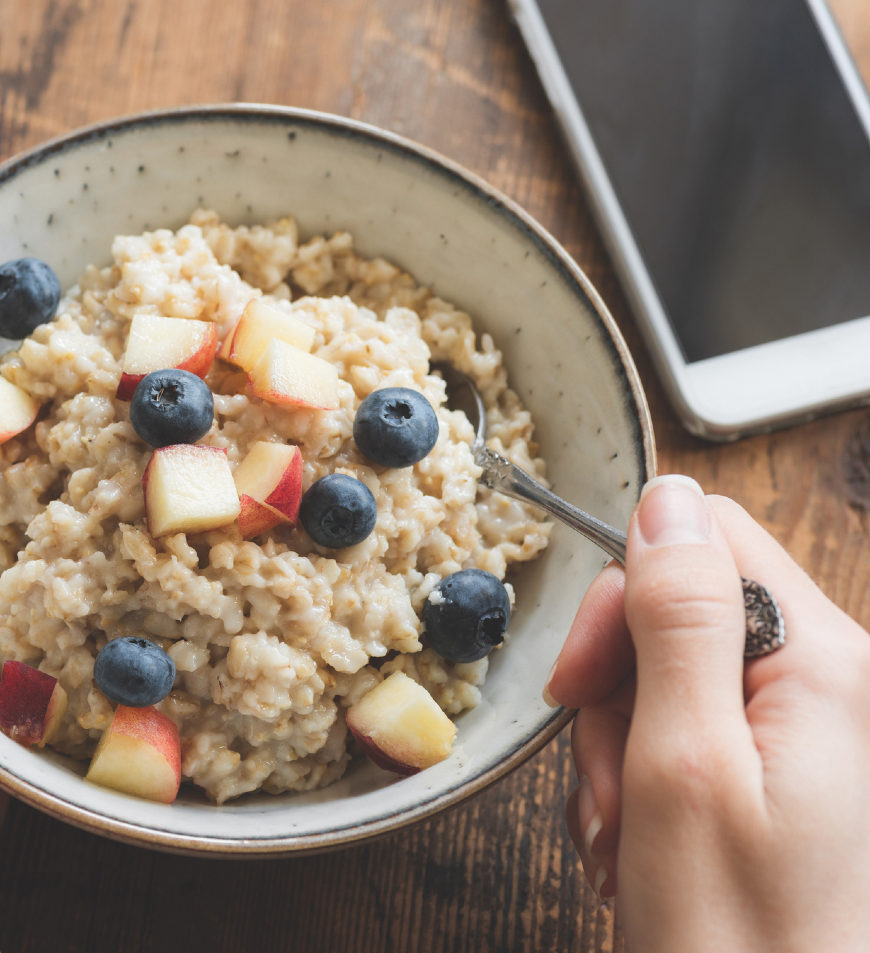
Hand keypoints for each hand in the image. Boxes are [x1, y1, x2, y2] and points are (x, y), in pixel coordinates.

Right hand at [546, 475, 869, 949]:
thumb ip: (678, 622)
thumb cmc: (738, 939)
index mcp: (823, 663)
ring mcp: (799, 731)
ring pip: (660, 679)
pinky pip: (673, 734)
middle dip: (614, 693)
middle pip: (674, 612)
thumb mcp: (683, 765)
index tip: (582, 680)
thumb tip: (666, 499)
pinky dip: (635, 786)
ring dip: (617, 754)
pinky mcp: (772, 773)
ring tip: (628, 834)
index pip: (703, 539)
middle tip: (611, 784)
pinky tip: (639, 847)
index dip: (622, 597)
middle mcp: (825, 683)